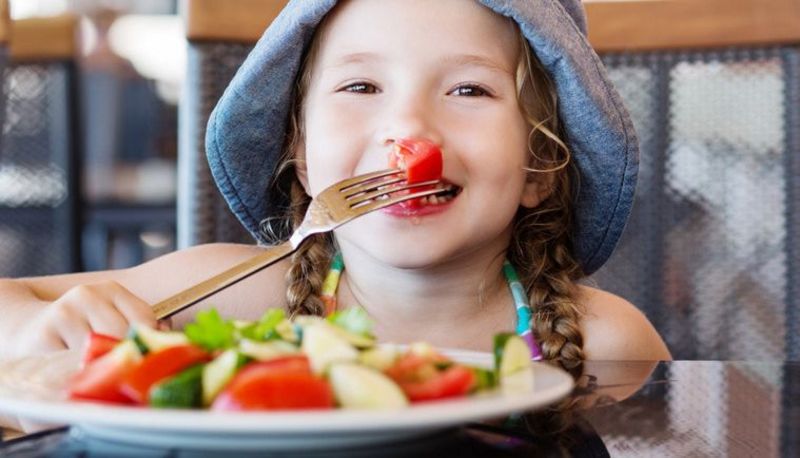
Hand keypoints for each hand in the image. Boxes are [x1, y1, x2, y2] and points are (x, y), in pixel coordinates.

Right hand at [12, 281, 158, 356]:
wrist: (28, 327)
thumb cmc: (80, 327)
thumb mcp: (109, 316)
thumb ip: (136, 325)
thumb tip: (165, 337)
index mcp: (110, 289)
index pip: (143, 317)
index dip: (147, 341)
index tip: (144, 356)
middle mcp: (87, 295)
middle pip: (122, 334)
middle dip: (124, 355)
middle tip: (121, 369)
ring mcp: (64, 313)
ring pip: (98, 350)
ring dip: (100, 365)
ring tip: (95, 367)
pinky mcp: (44, 335)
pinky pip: (73, 362)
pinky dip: (79, 371)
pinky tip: (76, 369)